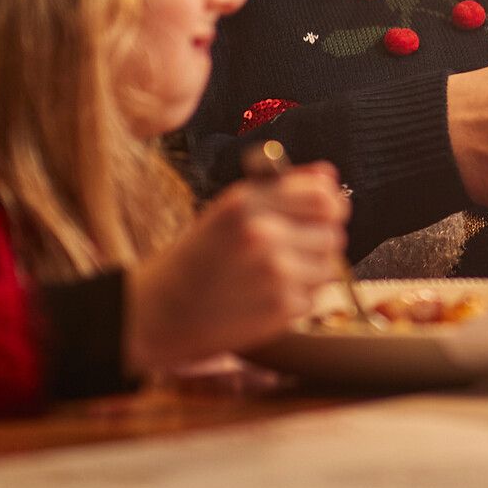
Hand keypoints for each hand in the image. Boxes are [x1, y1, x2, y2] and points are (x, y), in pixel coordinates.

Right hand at [124, 167, 349, 375]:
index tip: (320, 215)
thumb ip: (282, 188)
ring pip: (328, 266)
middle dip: (316, 242)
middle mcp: (262, 233)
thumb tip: (328, 175)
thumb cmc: (194, 260)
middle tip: (288, 251)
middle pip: (332, 233)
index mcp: (246, 203)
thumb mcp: (229, 210)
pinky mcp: (279, 307)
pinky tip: (265, 296)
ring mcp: (274, 272)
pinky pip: (312, 297)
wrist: (155, 313)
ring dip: (309, 272)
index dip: (329, 205)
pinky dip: (296, 299)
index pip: (323, 195)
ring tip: (273, 276)